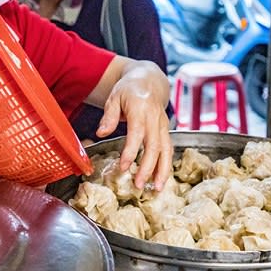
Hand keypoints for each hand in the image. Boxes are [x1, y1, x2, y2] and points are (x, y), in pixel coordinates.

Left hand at [96, 62, 172, 190]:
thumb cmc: (129, 89)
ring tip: (156, 189)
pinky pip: (169, 150)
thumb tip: (101, 132)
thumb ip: (109, 116)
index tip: (124, 167)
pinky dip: (166, 166)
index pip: (137, 132)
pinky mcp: (166, 131)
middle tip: (138, 184)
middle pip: (154, 145)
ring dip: (163, 170)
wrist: (149, 81)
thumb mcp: (114, 97)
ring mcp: (163, 124)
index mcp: (141, 108)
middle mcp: (155, 117)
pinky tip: (160, 180)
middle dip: (148, 167)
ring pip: (166, 150)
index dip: (131, 151)